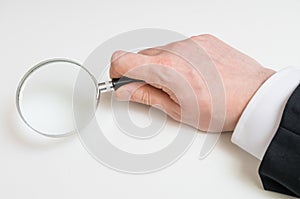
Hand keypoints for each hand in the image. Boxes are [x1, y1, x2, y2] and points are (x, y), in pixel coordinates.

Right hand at [110, 34, 274, 131]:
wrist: (256, 96)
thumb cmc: (224, 108)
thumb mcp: (179, 111)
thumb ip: (146, 97)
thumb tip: (125, 90)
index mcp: (167, 69)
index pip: (122, 60)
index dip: (116, 72)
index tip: (122, 83)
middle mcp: (177, 49)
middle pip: (140, 56)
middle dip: (140, 73)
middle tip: (156, 90)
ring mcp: (191, 42)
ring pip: (160, 52)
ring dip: (161, 67)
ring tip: (180, 84)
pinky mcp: (202, 39)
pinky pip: (179, 48)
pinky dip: (178, 60)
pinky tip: (192, 74)